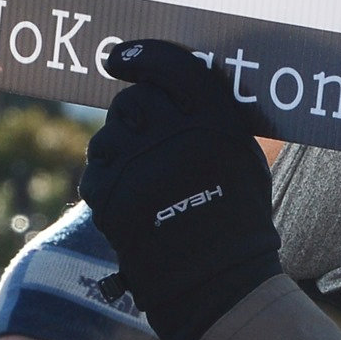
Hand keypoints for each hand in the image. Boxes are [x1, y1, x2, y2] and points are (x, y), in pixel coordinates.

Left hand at [83, 39, 282, 339]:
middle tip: (146, 138)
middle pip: (134, 99)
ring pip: (108, 134)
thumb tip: (171, 82)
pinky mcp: (110, 195)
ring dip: (119, 149)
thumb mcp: (244, 157)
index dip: (142, 56)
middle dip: (135, 114)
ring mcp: (139, 165)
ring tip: (144, 179)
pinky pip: (96, 169)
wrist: (216, 283)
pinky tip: (131, 199)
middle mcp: (176, 136)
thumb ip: (213, 116)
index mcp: (216, 121)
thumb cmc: (236, 218)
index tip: (121, 57)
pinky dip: (107, 180)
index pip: (171, 66)